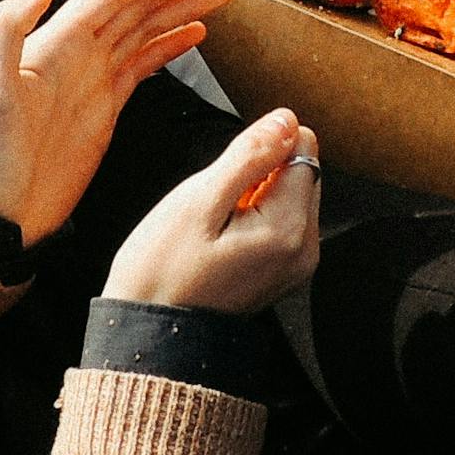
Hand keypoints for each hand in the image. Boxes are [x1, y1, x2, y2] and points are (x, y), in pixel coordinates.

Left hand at [0, 0, 239, 242]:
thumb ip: (7, 27)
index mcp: (56, 41)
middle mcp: (78, 52)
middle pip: (140, 1)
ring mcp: (94, 78)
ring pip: (148, 27)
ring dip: (185, 4)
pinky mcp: (105, 107)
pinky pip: (144, 63)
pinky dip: (172, 44)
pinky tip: (196, 32)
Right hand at [106, 105, 322, 315]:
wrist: (150, 335)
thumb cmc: (162, 271)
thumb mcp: (198, 201)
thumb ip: (249, 155)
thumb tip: (287, 119)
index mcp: (289, 230)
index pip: (302, 149)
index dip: (262, 147)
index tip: (228, 175)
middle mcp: (304, 250)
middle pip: (301, 173)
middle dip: (260, 173)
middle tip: (216, 204)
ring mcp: (295, 266)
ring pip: (289, 196)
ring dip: (255, 195)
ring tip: (215, 224)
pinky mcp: (282, 272)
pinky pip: (279, 223)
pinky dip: (253, 218)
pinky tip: (220, 238)